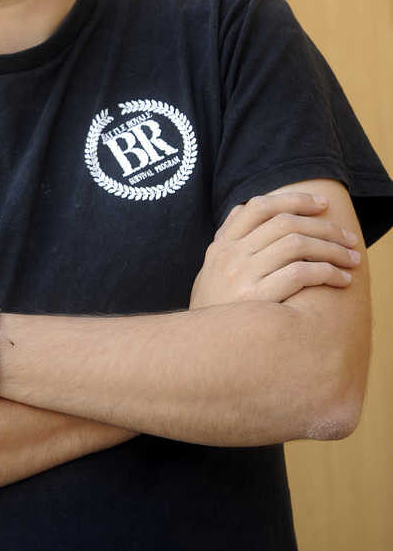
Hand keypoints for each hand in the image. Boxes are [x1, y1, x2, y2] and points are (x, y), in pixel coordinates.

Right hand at [190, 190, 360, 308]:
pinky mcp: (258, 299)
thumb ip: (227, 239)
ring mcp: (242, 275)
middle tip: (350, 237)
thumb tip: (245, 209)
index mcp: (221, 245)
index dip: (295, 200)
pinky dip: (327, 272)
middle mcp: (231, 255)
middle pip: (286, 223)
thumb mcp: (210, 269)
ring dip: (333, 249)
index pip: (260, 206)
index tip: (322, 204)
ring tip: (352, 259)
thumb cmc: (214, 310)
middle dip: (325, 226)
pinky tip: (341, 280)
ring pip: (297, 244)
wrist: (198, 351)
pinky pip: (300, 273)